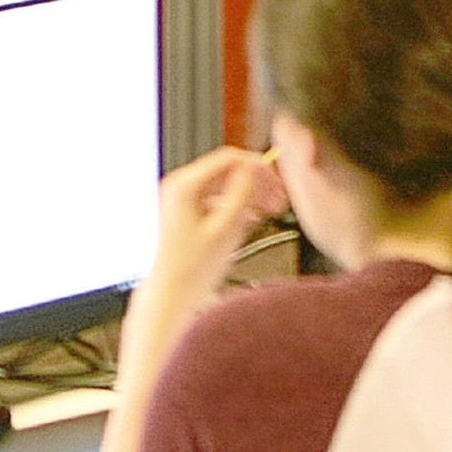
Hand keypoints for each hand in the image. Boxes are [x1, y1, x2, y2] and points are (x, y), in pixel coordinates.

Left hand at [148, 148, 286, 303]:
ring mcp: (182, 199)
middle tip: (278, 195)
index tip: (276, 179)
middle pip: (227, 170)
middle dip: (256, 182)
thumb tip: (254, 169)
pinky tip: (254, 217)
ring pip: (224, 184)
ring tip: (271, 208)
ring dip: (249, 193)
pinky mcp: (188, 212)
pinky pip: (218, 198)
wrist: (173, 293)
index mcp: (184, 185)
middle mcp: (180, 187)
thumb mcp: (226, 227)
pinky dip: (237, 204)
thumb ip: (242, 193)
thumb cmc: (192, 268)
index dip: (257, 166)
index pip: (228, 158)